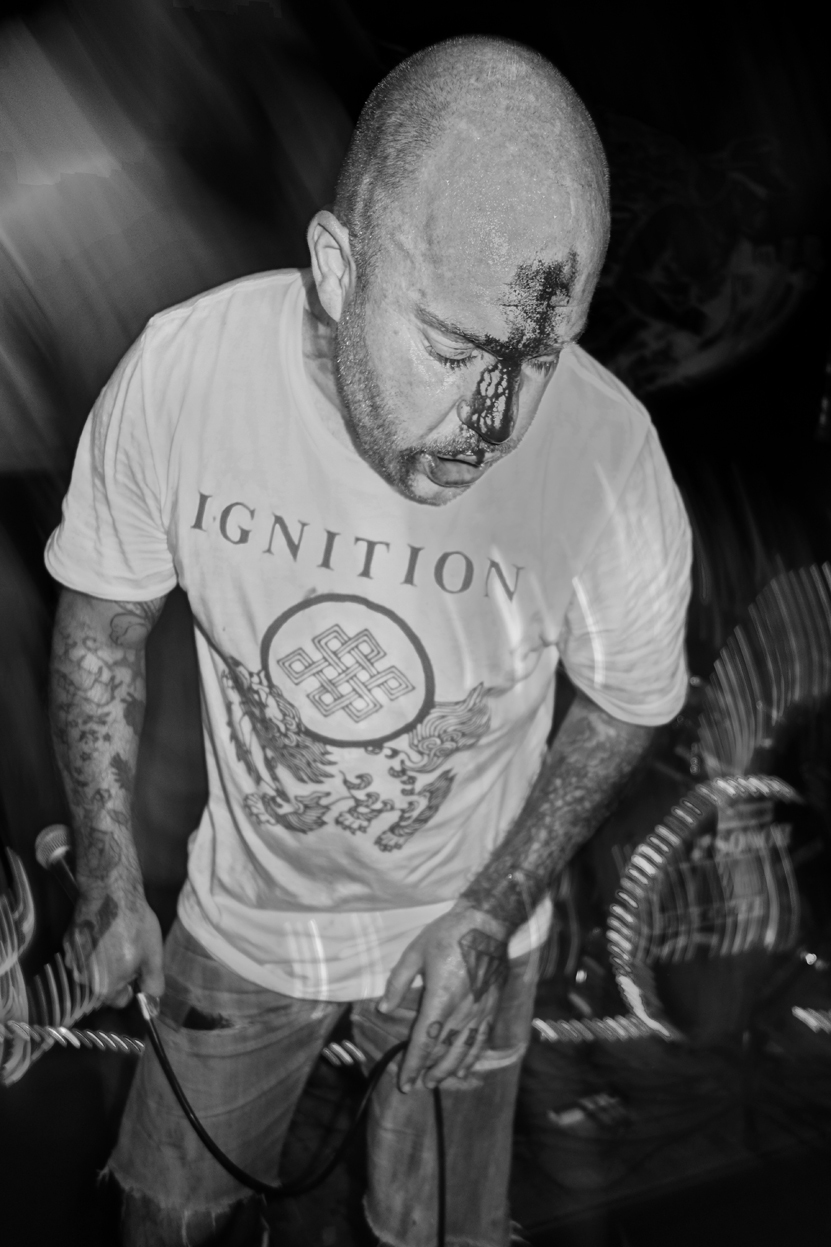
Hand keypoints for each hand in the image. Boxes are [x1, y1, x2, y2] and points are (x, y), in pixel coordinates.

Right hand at [64, 891, 163, 1009]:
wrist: (109, 893)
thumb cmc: (135, 925)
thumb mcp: (153, 955)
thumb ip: (153, 982)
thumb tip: (153, 1001)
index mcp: (105, 987)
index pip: (120, 1000)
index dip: (132, 984)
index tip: (137, 966)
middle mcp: (83, 979)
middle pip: (105, 984)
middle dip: (117, 972)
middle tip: (128, 948)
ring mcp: (71, 960)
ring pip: (92, 969)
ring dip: (102, 960)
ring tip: (115, 937)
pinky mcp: (66, 943)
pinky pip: (82, 953)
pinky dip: (90, 946)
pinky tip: (101, 930)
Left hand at [377, 901, 509, 1092]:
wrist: (487, 923)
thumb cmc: (448, 934)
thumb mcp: (415, 953)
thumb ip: (397, 982)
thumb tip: (383, 1008)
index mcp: (440, 998)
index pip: (424, 1041)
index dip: (413, 1064)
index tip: (405, 1082)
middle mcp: (462, 1010)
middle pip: (444, 1050)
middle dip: (430, 1071)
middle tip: (419, 1084)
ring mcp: (480, 1010)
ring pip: (465, 1050)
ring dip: (450, 1069)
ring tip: (438, 1081)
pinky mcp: (492, 1006)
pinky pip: (482, 1039)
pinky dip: (473, 1057)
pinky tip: (466, 1066)